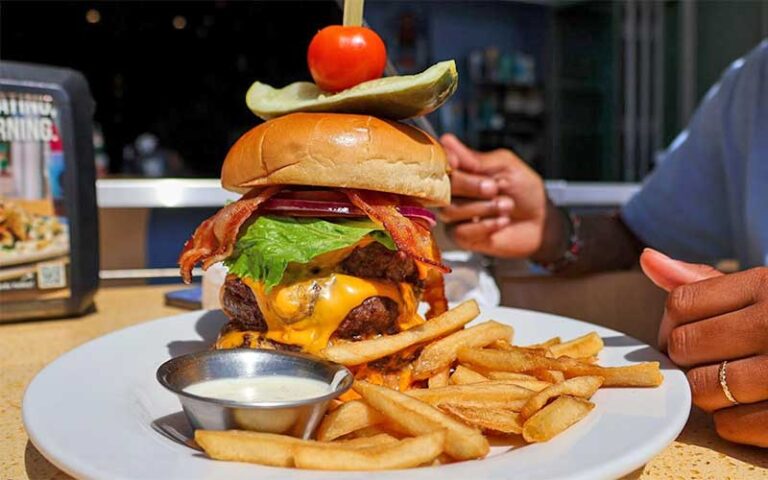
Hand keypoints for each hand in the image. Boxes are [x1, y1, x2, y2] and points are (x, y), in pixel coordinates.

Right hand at [439, 134, 564, 260]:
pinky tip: (501, 222)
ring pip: (450, 210)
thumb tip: (447, 141)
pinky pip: (459, 232)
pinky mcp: (461, 237)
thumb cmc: (524, 191)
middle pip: (440, 187)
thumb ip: (475, 159)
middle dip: (469, 186)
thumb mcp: (505, 167)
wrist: (540, 221)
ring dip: (482, 208)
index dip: (443, 162)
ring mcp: (454, 215)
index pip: (438, 162)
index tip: (456, 162)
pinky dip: (484, 226)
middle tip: (494, 188)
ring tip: (505, 206)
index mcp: (462, 169)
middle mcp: (453, 191)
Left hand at [641, 248, 767, 446]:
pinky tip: (752, 406)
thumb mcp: (763, 291)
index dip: (672, 323)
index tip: (689, 333)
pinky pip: (730, 425)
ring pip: (701, 388)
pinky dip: (732, 422)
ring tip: (732, 382)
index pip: (680, 304)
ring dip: (707, 391)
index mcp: (767, 286)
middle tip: (712, 360)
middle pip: (683, 346)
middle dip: (688, 357)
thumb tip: (647, 259)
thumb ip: (705, 282)